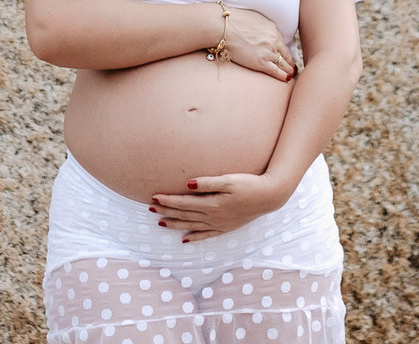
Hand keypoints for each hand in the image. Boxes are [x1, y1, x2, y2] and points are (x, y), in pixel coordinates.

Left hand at [149, 174, 286, 239]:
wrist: (269, 197)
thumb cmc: (248, 184)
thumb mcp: (228, 180)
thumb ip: (207, 183)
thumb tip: (188, 184)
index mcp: (212, 204)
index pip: (184, 203)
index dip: (168, 201)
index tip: (154, 197)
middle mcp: (213, 217)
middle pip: (184, 215)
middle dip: (166, 212)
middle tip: (150, 209)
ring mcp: (219, 224)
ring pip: (191, 226)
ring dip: (175, 224)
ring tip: (160, 223)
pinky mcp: (225, 228)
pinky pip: (205, 235)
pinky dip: (194, 237)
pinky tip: (184, 239)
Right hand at [219, 6, 296, 80]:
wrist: (224, 27)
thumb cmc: (235, 21)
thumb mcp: (256, 19)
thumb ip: (264, 28)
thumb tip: (266, 32)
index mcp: (273, 29)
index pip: (283, 43)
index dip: (286, 52)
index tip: (288, 57)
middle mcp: (274, 40)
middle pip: (286, 55)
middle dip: (291, 62)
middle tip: (295, 68)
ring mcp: (268, 52)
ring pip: (284, 64)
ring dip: (289, 70)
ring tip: (292, 75)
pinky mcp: (261, 62)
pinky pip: (276, 71)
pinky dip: (283, 76)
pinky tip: (287, 79)